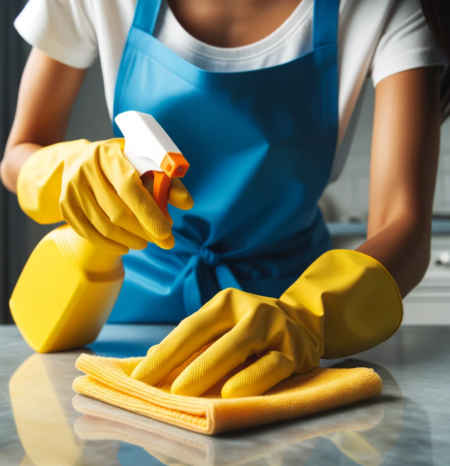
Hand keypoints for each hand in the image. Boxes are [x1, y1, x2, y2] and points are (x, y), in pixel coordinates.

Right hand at [17, 138, 192, 253]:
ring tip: (147, 242)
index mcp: (108, 155)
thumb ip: (168, 182)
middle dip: (145, 231)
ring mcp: (71, 189)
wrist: (80, 159)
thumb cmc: (122, 163)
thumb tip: (187, 203)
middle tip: (164, 241)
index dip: (149, 213)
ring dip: (131, 240)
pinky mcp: (65, 206)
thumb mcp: (144, 163)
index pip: (129, 187)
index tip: (167, 233)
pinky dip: (111, 245)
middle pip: (117, 213)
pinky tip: (126, 246)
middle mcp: (85, 170)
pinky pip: (89, 233)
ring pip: (104, 227)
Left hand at [131, 287, 322, 397]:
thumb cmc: (250, 330)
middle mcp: (251, 309)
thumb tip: (152, 359)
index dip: (165, 353)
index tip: (139, 378)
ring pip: (240, 347)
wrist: (303, 323)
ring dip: (211, 369)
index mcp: (227, 302)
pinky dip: (251, 379)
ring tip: (185, 393)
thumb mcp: (222, 328)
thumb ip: (193, 343)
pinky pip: (272, 366)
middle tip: (157, 390)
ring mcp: (275, 328)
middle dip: (183, 364)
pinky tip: (231, 393)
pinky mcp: (295, 350)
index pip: (191, 328)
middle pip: (212, 336)